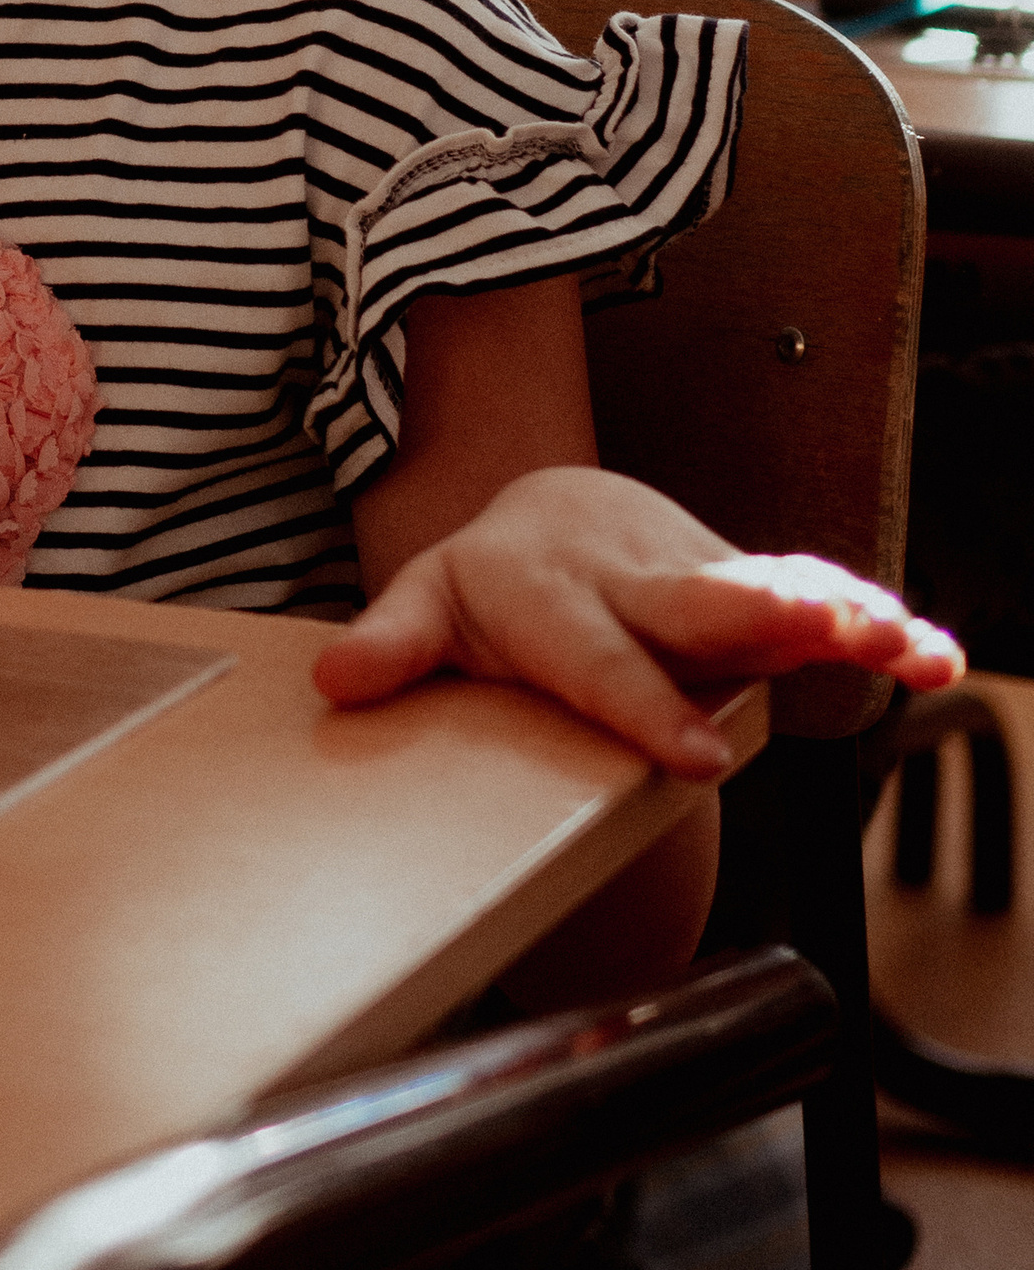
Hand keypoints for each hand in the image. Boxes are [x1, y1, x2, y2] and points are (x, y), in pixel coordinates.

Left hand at [310, 466, 960, 775]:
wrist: (554, 512)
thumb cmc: (491, 581)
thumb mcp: (428, 605)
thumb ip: (391, 644)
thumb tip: (335, 680)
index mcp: (547, 587)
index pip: (595, 657)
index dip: (642, 704)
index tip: (695, 757)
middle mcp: (630, 576)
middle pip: (696, 601)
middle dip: (755, 615)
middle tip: (815, 632)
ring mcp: (695, 575)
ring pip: (769, 591)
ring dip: (835, 613)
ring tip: (896, 640)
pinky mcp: (744, 583)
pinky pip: (817, 599)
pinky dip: (880, 624)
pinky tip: (933, 656)